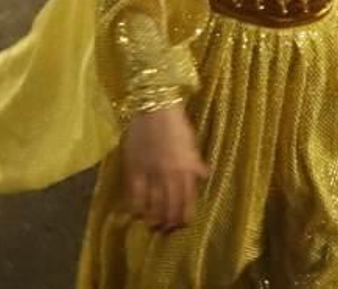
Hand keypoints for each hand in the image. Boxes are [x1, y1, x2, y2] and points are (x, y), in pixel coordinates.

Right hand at [121, 103, 208, 231]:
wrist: (154, 108)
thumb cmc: (176, 123)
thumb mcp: (191, 143)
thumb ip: (195, 162)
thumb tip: (203, 175)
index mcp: (186, 169)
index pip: (186, 201)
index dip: (184, 216)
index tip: (182, 225)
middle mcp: (170, 175)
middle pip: (169, 206)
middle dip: (169, 221)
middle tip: (166, 229)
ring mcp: (151, 173)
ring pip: (153, 204)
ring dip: (153, 218)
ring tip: (153, 225)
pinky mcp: (134, 168)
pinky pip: (134, 193)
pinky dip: (135, 206)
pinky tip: (136, 213)